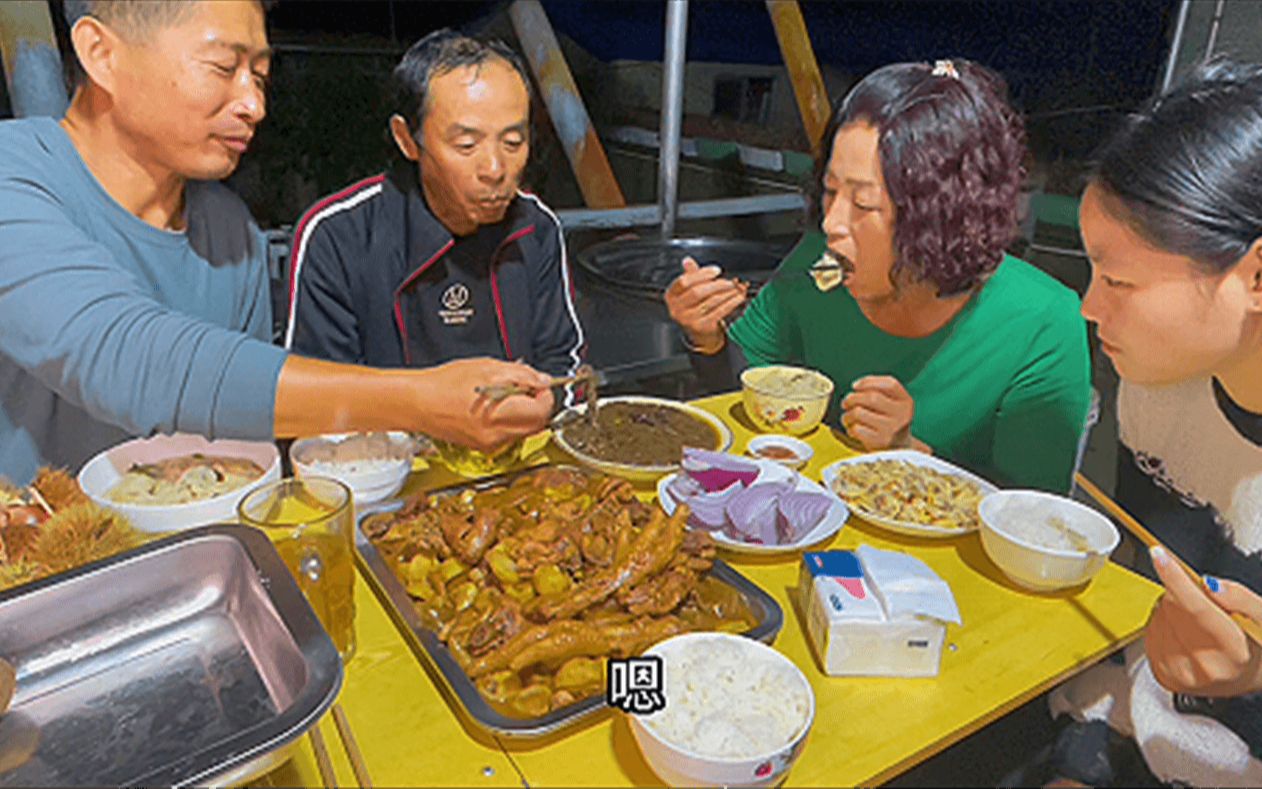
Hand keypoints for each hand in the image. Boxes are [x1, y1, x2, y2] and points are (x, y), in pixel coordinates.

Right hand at [421, 358, 553, 451]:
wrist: (417, 403)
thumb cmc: (444, 384)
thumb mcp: (488, 368)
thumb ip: (522, 374)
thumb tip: (542, 381)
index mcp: (501, 415)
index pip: (543, 411)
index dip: (545, 394)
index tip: (539, 384)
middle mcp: (498, 435)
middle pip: (537, 425)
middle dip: (537, 405)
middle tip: (526, 388)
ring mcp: (490, 444)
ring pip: (524, 430)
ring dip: (523, 413)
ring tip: (505, 395)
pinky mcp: (483, 446)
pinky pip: (508, 434)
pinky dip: (508, 420)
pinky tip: (493, 406)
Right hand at [664, 257, 747, 353]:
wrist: (700, 332)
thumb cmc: (695, 307)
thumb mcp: (689, 290)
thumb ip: (690, 275)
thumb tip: (687, 261)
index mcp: (671, 296)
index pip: (684, 281)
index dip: (701, 274)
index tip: (717, 271)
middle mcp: (677, 309)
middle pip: (697, 292)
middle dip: (716, 284)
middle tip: (729, 282)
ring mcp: (688, 319)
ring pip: (710, 302)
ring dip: (727, 293)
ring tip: (736, 288)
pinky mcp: (702, 327)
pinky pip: (719, 312)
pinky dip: (731, 303)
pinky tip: (738, 298)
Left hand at [840, 375, 916, 450]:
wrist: (898, 449)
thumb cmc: (888, 422)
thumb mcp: (892, 404)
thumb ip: (878, 390)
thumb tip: (857, 386)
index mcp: (906, 401)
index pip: (890, 384)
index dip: (868, 382)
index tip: (855, 386)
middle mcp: (902, 415)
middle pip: (871, 397)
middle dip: (852, 398)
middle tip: (846, 403)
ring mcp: (892, 429)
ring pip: (859, 412)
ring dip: (847, 414)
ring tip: (848, 418)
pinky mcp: (880, 442)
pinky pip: (856, 429)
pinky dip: (850, 428)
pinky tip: (853, 430)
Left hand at [1146, 545, 1261, 696]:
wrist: (1248, 678)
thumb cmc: (1256, 644)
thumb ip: (1239, 597)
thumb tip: (1209, 584)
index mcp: (1234, 652)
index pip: (1197, 608)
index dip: (1175, 578)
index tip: (1159, 556)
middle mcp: (1205, 668)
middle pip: (1174, 609)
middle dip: (1183, 592)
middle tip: (1207, 601)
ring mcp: (1182, 674)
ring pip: (1159, 618)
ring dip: (1173, 609)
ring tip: (1200, 622)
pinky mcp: (1164, 675)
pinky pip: (1150, 633)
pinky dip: (1164, 625)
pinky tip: (1186, 634)